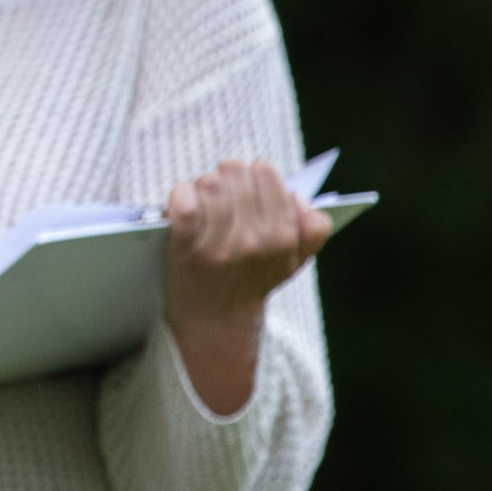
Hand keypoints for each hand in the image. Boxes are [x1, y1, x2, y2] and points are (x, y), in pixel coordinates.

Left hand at [160, 158, 333, 412]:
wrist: (214, 320)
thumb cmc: (251, 279)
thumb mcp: (294, 260)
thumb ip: (312, 229)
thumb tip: (300, 197)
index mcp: (283, 237)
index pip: (266, 172)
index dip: (254, 177)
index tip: (248, 192)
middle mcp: (254, 240)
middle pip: (234, 170)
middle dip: (227, 179)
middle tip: (223, 199)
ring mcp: (218, 244)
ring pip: (208, 181)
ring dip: (202, 188)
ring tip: (204, 208)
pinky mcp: (184, 246)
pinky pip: (182, 199)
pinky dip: (179, 195)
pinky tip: (181, 205)